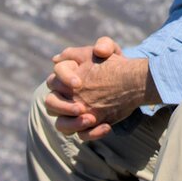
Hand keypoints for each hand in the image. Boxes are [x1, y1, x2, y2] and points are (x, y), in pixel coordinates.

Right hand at [43, 36, 157, 142]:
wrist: (131, 81)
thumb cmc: (114, 64)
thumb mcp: (111, 51)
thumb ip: (103, 45)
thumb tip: (87, 52)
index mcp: (67, 73)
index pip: (55, 75)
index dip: (63, 79)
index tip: (79, 83)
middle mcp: (65, 94)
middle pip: (50, 102)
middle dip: (63, 106)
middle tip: (81, 108)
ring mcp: (74, 111)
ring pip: (61, 123)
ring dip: (73, 124)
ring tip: (92, 120)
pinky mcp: (86, 124)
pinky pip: (81, 134)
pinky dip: (92, 133)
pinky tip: (107, 127)